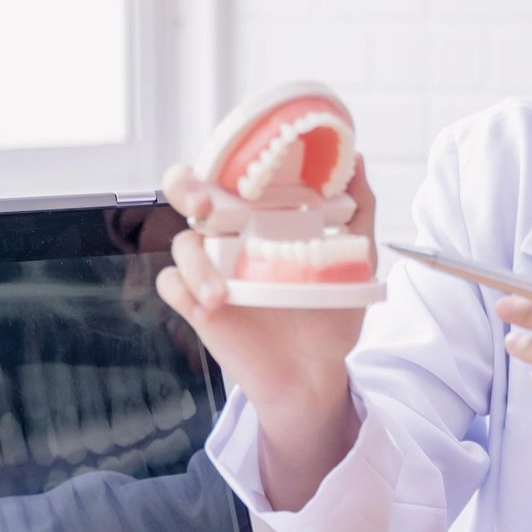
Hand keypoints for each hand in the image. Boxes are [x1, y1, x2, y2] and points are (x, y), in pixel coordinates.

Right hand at [154, 156, 375, 408]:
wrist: (314, 373)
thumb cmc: (330, 314)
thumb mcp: (355, 261)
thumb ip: (359, 210)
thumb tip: (357, 159)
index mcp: (265, 216)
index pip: (233, 172)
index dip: (224, 157)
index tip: (240, 168)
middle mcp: (233, 235)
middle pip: (186, 192)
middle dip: (184, 187)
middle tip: (203, 206)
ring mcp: (213, 268)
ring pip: (181, 244)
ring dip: (195, 265)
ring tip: (221, 295)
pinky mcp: (197, 303)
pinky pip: (171, 284)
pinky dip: (184, 290)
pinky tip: (210, 307)